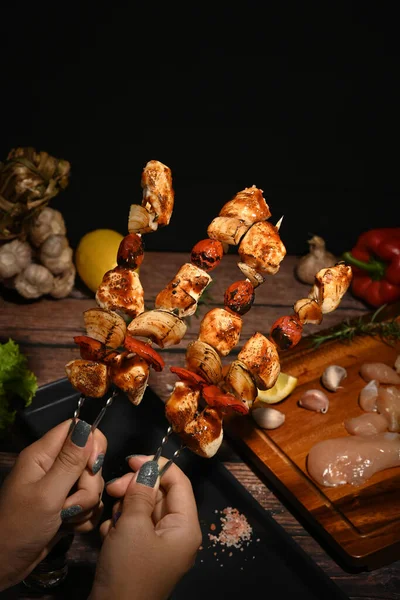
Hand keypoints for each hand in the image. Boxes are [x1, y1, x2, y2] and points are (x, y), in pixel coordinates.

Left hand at [0, 418, 106, 590]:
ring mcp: (60, 487)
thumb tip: (87, 426)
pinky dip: (84, 517)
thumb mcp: (47, 494)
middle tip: (70, 503)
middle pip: (89, 460)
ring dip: (85, 504)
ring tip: (65, 519)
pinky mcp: (67, 506)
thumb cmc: (20, 527)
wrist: (3, 566)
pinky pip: (90, 504)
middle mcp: (52, 466)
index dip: (92, 443)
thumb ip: (70, 461)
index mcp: (42, 455)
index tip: (93, 466)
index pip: (76, 429)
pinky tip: (70, 528)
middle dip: (88, 485)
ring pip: (92, 484)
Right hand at [89, 455, 201, 599]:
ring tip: (111, 523)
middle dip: (134, 489)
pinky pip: (134, 527)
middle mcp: (177, 533)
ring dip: (124, 509)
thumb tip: (147, 467)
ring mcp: (160, 545)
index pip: (179, 482)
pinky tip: (108, 536)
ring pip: (143, 509)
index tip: (131, 460)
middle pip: (159, 494)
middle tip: (111, 490)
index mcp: (185, 526)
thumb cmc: (128, 570)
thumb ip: (140, 492)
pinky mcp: (143, 554)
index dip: (157, 466)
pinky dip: (120, 526)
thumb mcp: (133, 525)